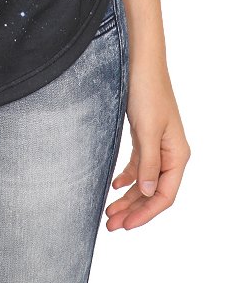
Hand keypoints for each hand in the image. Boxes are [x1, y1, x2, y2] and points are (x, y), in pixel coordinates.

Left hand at [105, 60, 189, 229]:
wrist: (139, 61)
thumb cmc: (146, 90)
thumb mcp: (146, 129)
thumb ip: (148, 162)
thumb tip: (149, 192)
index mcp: (178, 154)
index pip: (165, 195)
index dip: (145, 213)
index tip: (125, 226)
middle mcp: (170, 153)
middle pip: (153, 191)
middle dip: (133, 209)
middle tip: (110, 224)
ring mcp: (158, 144)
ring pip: (144, 180)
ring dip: (128, 196)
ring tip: (108, 211)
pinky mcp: (145, 135)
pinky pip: (138, 164)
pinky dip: (127, 176)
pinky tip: (114, 185)